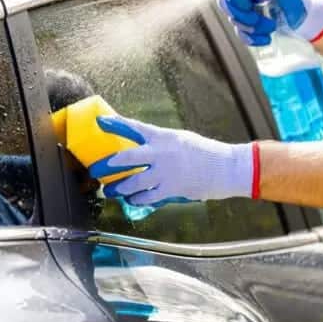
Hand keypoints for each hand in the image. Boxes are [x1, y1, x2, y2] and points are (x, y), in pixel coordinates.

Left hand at [88, 115, 257, 206]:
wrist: (226, 168)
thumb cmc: (205, 153)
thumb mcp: (180, 140)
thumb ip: (160, 144)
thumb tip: (142, 148)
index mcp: (163, 137)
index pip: (134, 127)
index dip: (115, 124)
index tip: (101, 121)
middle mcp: (161, 153)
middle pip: (126, 158)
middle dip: (107, 165)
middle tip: (95, 169)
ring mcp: (165, 172)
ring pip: (133, 182)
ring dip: (119, 188)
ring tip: (111, 191)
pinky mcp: (171, 189)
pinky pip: (147, 197)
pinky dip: (136, 199)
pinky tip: (132, 200)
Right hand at [217, 0, 322, 44]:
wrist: (306, 20)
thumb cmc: (299, 0)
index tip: (249, 5)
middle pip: (226, 3)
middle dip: (242, 16)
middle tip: (257, 21)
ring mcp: (246, 7)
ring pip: (234, 20)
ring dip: (252, 28)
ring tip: (271, 27)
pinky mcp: (248, 23)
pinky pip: (240, 33)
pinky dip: (252, 39)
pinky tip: (267, 39)